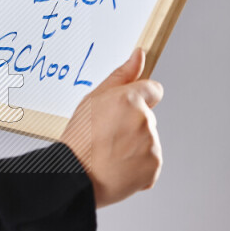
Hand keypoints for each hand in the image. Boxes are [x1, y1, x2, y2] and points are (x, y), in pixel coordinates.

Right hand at [60, 47, 163, 207]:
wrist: (75, 175)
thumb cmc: (79, 138)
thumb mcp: (92, 99)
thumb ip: (121, 75)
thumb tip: (139, 55)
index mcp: (129, 99)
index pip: (153, 89)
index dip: (139, 98)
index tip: (126, 109)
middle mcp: (144, 120)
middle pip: (148, 117)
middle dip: (132, 124)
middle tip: (107, 135)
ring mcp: (151, 145)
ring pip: (148, 139)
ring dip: (135, 145)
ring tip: (110, 152)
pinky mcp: (154, 166)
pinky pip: (150, 161)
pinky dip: (137, 164)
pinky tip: (117, 164)